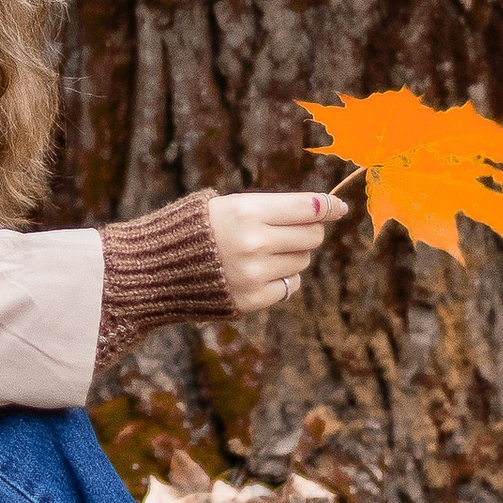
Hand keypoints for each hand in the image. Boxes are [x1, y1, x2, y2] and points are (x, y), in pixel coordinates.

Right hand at [207, 191, 339, 313]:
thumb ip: (277, 207)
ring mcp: (254, 273)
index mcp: (247, 211)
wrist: (163, 267)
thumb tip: (327, 209)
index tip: (339, 206)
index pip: (307, 208)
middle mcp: (254, 242)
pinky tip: (260, 271)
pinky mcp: (253, 298)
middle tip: (292, 229)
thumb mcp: (233, 205)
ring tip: (266, 251)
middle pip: (312, 235)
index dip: (329, 205)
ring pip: (303, 260)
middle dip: (309, 230)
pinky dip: (282, 277)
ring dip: (293, 254)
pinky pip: (290, 285)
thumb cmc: (204, 228)